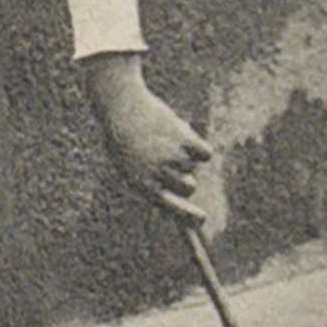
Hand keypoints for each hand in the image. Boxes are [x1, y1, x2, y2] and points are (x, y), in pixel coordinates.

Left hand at [83, 55, 214, 225]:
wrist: (121, 106)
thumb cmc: (124, 139)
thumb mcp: (131, 164)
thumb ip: (154, 182)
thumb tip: (185, 193)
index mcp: (142, 185)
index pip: (172, 209)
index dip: (189, 216)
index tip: (202, 219)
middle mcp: (159, 175)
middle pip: (189, 187)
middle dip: (186, 177)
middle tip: (170, 159)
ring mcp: (173, 158)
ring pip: (193, 167)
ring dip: (185, 156)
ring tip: (162, 139)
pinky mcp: (186, 141)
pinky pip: (205, 153)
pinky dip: (198, 145)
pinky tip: (177, 132)